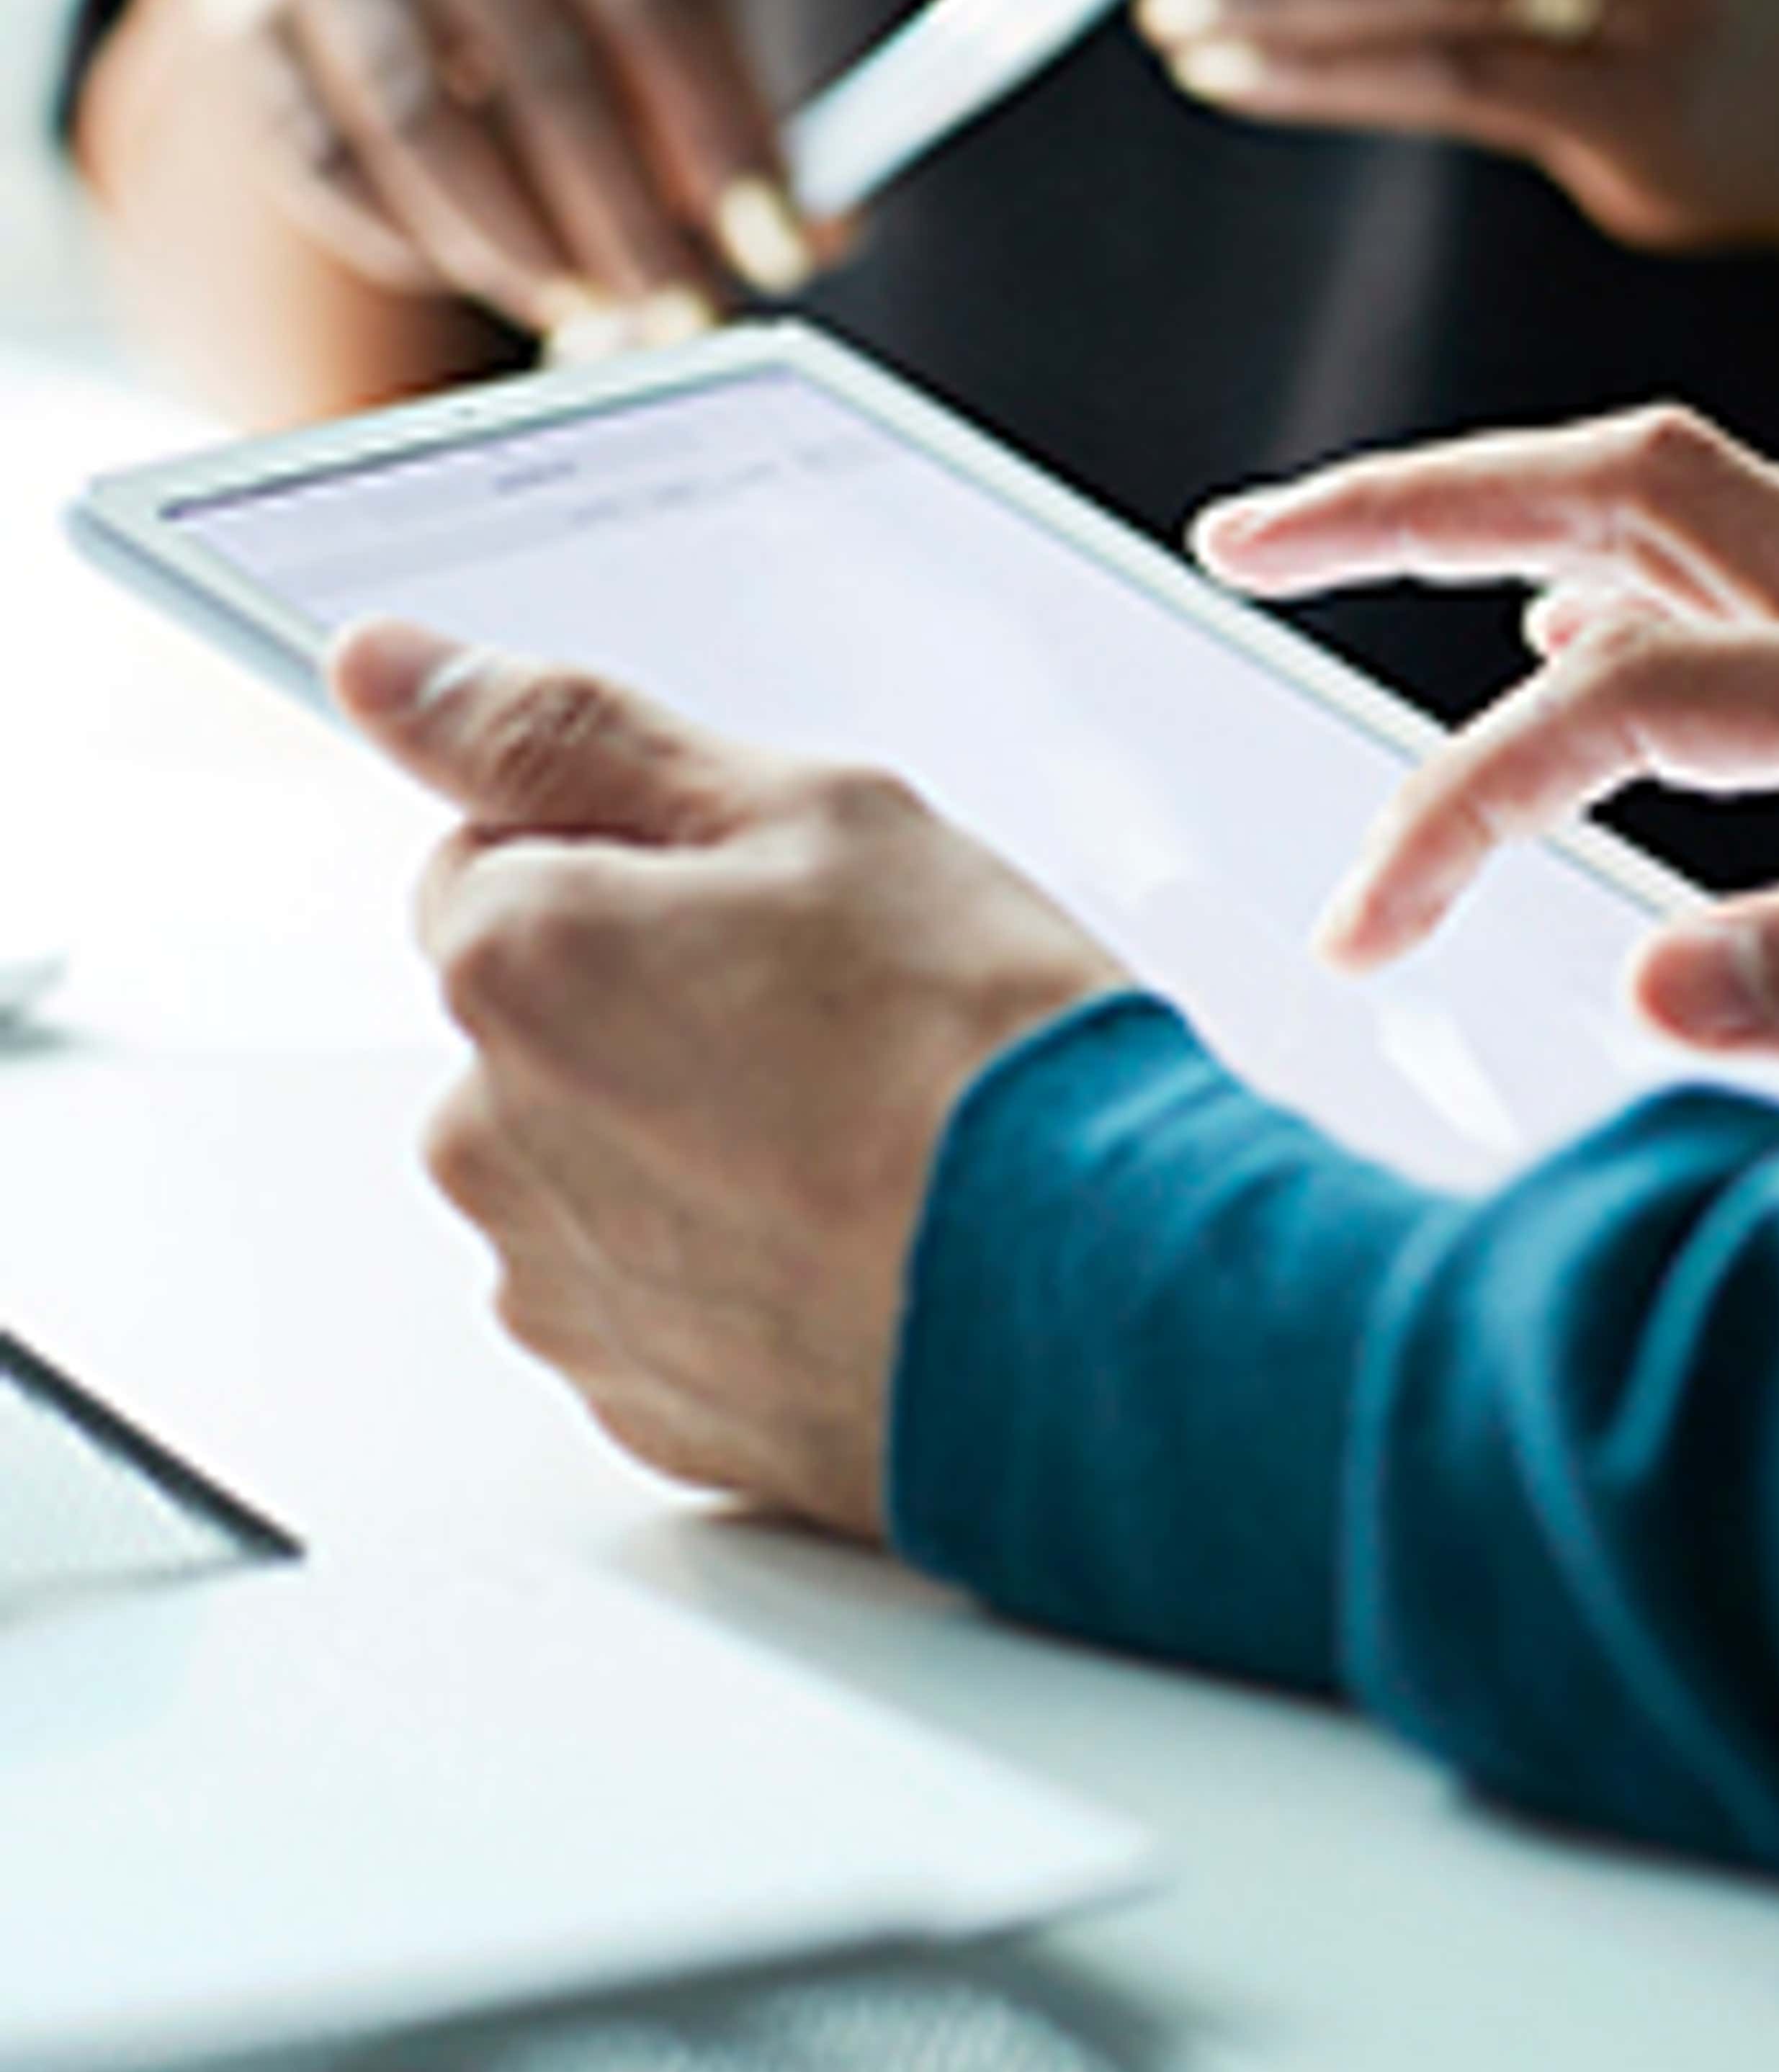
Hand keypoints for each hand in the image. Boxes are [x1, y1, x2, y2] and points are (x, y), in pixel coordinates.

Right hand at [135, 0, 826, 342]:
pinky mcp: (241, 19)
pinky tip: (479, 267)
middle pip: (551, 71)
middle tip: (688, 318)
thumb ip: (728, 106)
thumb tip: (821, 233)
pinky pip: (337, 164)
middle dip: (631, 220)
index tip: (779, 248)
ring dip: (523, 246)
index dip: (727, 137)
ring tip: (590, 312)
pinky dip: (419, 240)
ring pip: (431, 126)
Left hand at [331, 623, 1126, 1535]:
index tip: (768, 904)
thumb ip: (567, 734)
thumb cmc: (978, 1051)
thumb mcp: (809, 814)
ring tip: (864, 1142)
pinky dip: (736, 1263)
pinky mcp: (641, 1405)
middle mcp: (491, 1140)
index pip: (492, 858)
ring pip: (598, 1163)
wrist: (1103, 1292)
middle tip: (841, 1019)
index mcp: (516, 962)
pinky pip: (659, 1293)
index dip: (645, 861)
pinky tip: (858, 1236)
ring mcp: (564, 1287)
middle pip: (541, 1021)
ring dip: (695, 1140)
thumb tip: (382, 667)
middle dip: (659, 1004)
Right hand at [1195, 409, 1778, 1101]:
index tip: (1367, 926)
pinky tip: (1591, 655)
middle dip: (1410, 502)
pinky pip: (1759, 584)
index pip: (1624, 702)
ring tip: (1360, 565)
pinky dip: (1630, 590)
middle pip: (1619, 489)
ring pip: (1680, 516)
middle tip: (1245, 538)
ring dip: (1500, 521)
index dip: (1462, 807)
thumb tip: (1652, 991)